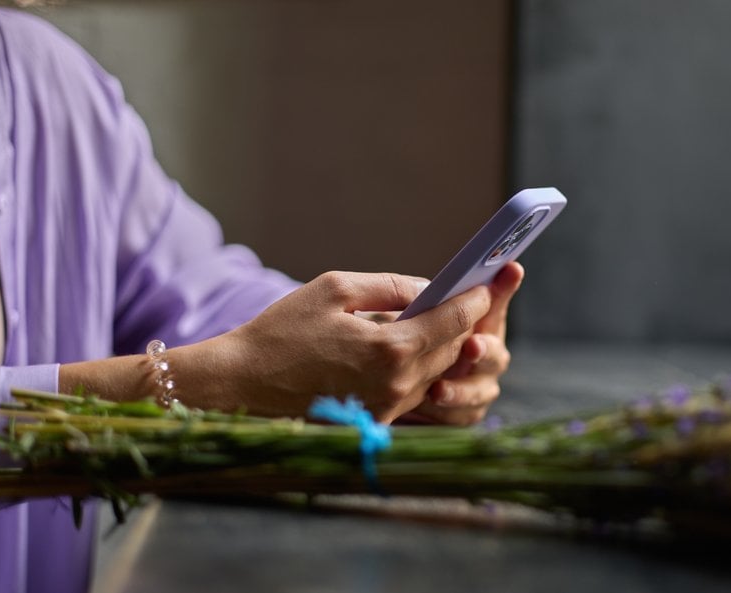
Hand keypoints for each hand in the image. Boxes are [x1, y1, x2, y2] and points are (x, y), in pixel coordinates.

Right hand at [205, 271, 491, 421]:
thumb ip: (391, 286)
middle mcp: (397, 386)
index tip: (488, 283)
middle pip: (453, 350)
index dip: (475, 299)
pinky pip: (415, 391)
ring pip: (437, 373)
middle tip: (473, 297)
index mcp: (390, 350)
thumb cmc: (282, 332)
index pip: (453, 322)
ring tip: (445, 319)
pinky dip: (421, 368)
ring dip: (445, 346)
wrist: (242, 385)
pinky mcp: (376, 422)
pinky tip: (414, 348)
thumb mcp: (335, 289)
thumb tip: (429, 288)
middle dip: (465, 322)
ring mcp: (388, 410)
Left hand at [404, 262, 523, 425]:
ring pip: (483, 390)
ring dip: (463, 389)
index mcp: (475, 323)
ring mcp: (477, 385)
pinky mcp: (462, 413)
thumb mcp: (402, 318)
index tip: (511, 268)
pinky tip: (427, 405)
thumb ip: (423, 305)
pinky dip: (449, 412)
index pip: (494, 301)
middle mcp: (483, 354)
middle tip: (471, 344)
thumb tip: (427, 291)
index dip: (504, 287)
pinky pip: (464, 416)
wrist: (378, 384)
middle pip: (496, 353)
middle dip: (485, 349)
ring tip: (438, 389)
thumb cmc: (393, 341)